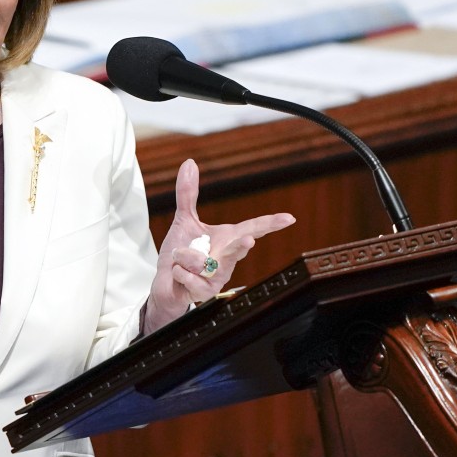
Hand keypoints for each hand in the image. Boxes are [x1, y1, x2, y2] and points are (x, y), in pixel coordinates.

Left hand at [143, 159, 295, 333]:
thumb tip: (189, 163)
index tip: (289, 218)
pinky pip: (187, 275)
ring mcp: (219, 277)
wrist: (167, 283)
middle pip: (238, 250)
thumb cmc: (181, 253)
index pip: (254, 228)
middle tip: (248, 240)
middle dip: (241, 246)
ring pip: (201, 261)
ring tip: (180, 258)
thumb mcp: (184, 220)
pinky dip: (177, 270)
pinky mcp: (205, 293)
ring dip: (184, 255)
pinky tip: (178, 274)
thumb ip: (188, 194)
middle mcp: (229, 259)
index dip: (271, 223)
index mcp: (228, 239)